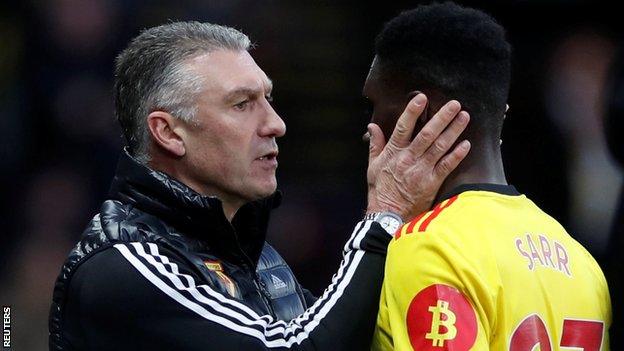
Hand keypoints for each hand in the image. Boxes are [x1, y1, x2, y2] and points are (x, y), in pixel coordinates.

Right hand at [366, 93, 469, 220]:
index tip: (422, 98)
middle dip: (442, 118)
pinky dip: (456, 155)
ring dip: (453, 131)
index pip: (403, 128)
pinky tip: (466, 144)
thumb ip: (375, 144)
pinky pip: (446, 166)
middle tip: (454, 104)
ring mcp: (421, 171)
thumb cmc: (380, 190)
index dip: (412, 112)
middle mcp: (408, 159)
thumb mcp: (373, 166)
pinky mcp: (431, 183)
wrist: (387, 215)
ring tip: (464, 117)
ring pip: (440, 147)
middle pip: (427, 134)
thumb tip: (372, 126)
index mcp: (393, 153)